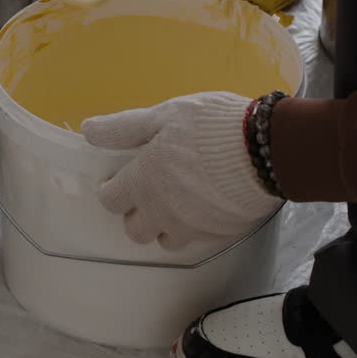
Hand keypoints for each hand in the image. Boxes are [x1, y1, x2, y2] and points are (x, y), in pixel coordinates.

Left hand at [82, 92, 280, 250]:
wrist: (268, 149)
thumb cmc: (211, 127)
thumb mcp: (164, 116)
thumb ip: (124, 128)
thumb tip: (88, 130)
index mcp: (143, 183)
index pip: (110, 201)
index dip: (111, 190)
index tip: (119, 180)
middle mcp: (163, 212)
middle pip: (134, 230)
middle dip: (136, 214)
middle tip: (148, 193)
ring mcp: (192, 228)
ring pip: (166, 241)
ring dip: (165, 226)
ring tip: (177, 203)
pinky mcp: (220, 234)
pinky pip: (200, 239)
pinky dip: (197, 226)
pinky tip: (207, 204)